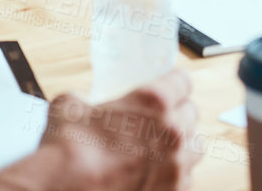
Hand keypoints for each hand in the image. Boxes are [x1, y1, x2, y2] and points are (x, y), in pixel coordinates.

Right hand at [39, 71, 200, 190]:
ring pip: (195, 148)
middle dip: (177, 115)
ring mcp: (175, 166)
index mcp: (154, 102)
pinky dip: (173, 175)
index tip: (169, 88)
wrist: (66, 189)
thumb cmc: (69, 148)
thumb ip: (86, 100)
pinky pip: (184, 179)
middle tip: (157, 121)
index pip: (182, 81)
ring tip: (161, 149)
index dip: (173, 84)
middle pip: (192, 114)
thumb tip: (82, 105)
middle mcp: (172, 132)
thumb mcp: (70, 106)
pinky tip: (153, 174)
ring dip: (181, 145)